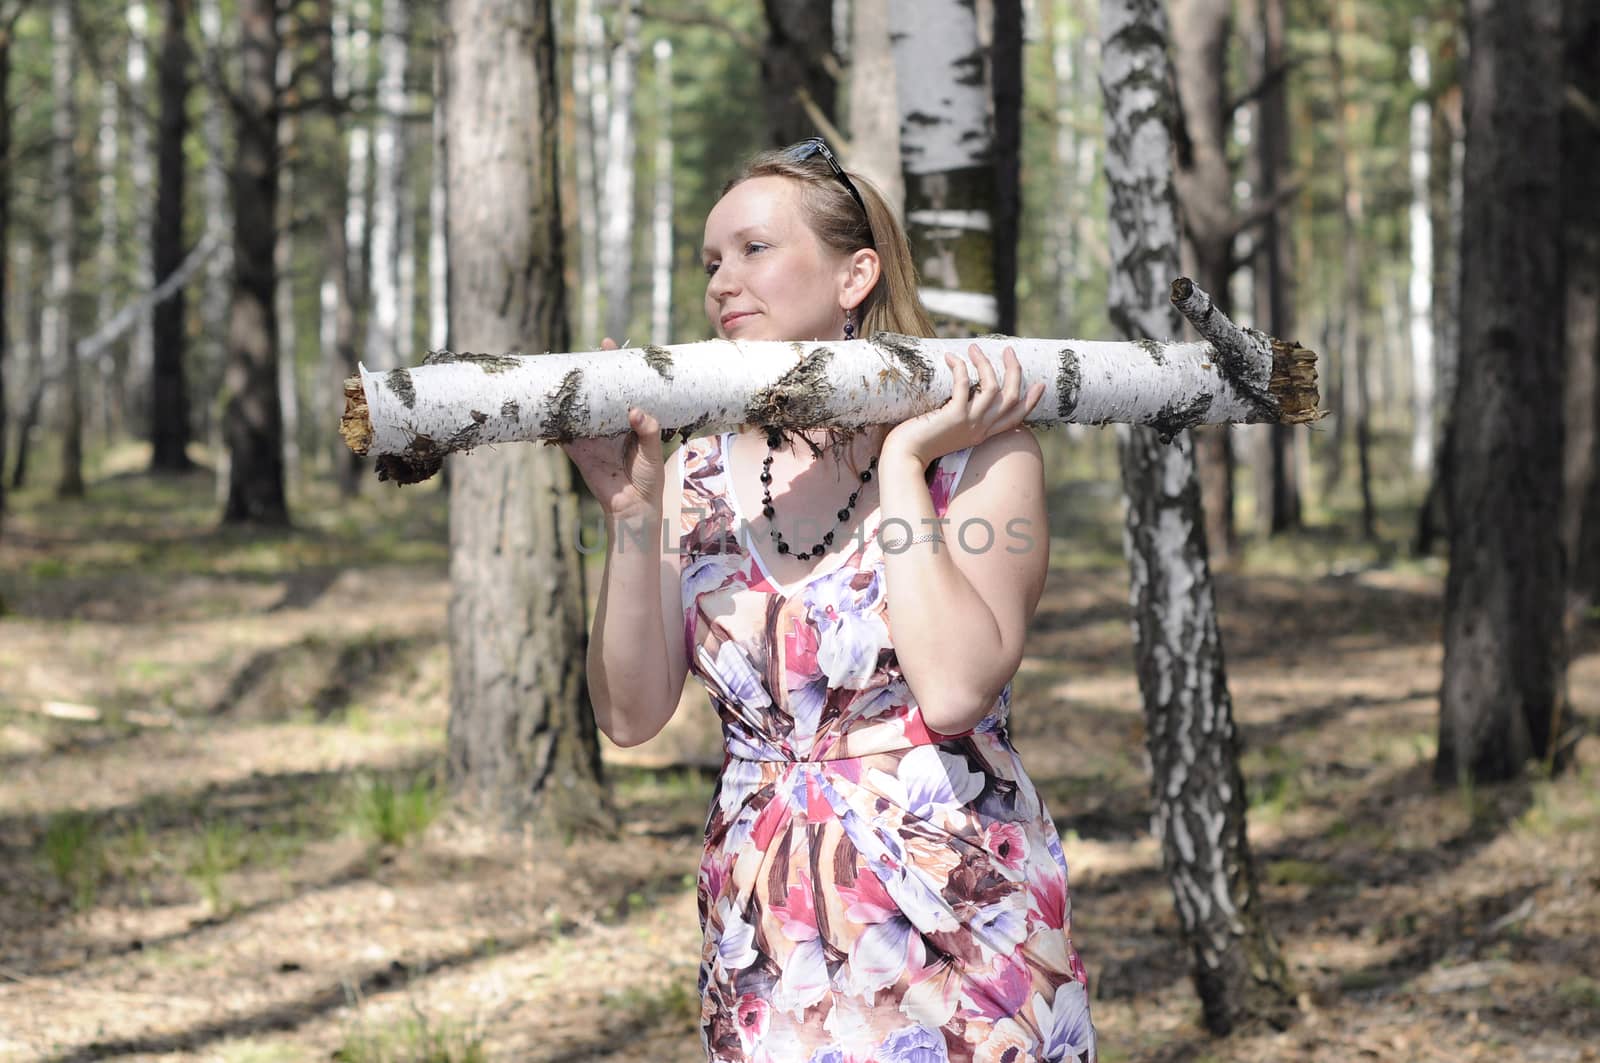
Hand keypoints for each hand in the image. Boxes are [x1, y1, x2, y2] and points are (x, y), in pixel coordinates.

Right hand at [559, 338, 665, 522]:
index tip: (609, 345)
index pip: (623, 387)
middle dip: (590, 375)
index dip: (617, 366)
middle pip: (597, 394)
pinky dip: (554, 424)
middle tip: (581, 354)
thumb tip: (636, 412)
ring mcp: (592, 437)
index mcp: (629, 420)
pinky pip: (563, 435)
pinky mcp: (579, 451)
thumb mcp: (653, 452)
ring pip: (578, 410)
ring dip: (570, 396)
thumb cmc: (649, 478)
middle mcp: (609, 425)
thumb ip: (648, 431)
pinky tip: (545, 409)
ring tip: (560, 375)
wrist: (633, 507)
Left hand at [881, 344, 1044, 465]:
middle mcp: (981, 430)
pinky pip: (964, 385)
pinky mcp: (954, 417)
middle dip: (1014, 371)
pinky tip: (952, 358)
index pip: (1015, 418)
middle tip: (1008, 351)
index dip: (1031, 402)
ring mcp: (969, 424)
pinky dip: (961, 368)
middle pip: (1011, 399)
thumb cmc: (920, 441)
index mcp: (982, 434)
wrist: (904, 457)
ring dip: (985, 363)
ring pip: (992, 388)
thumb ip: (960, 416)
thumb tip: (964, 391)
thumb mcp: (948, 431)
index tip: (1040, 385)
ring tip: (973, 347)